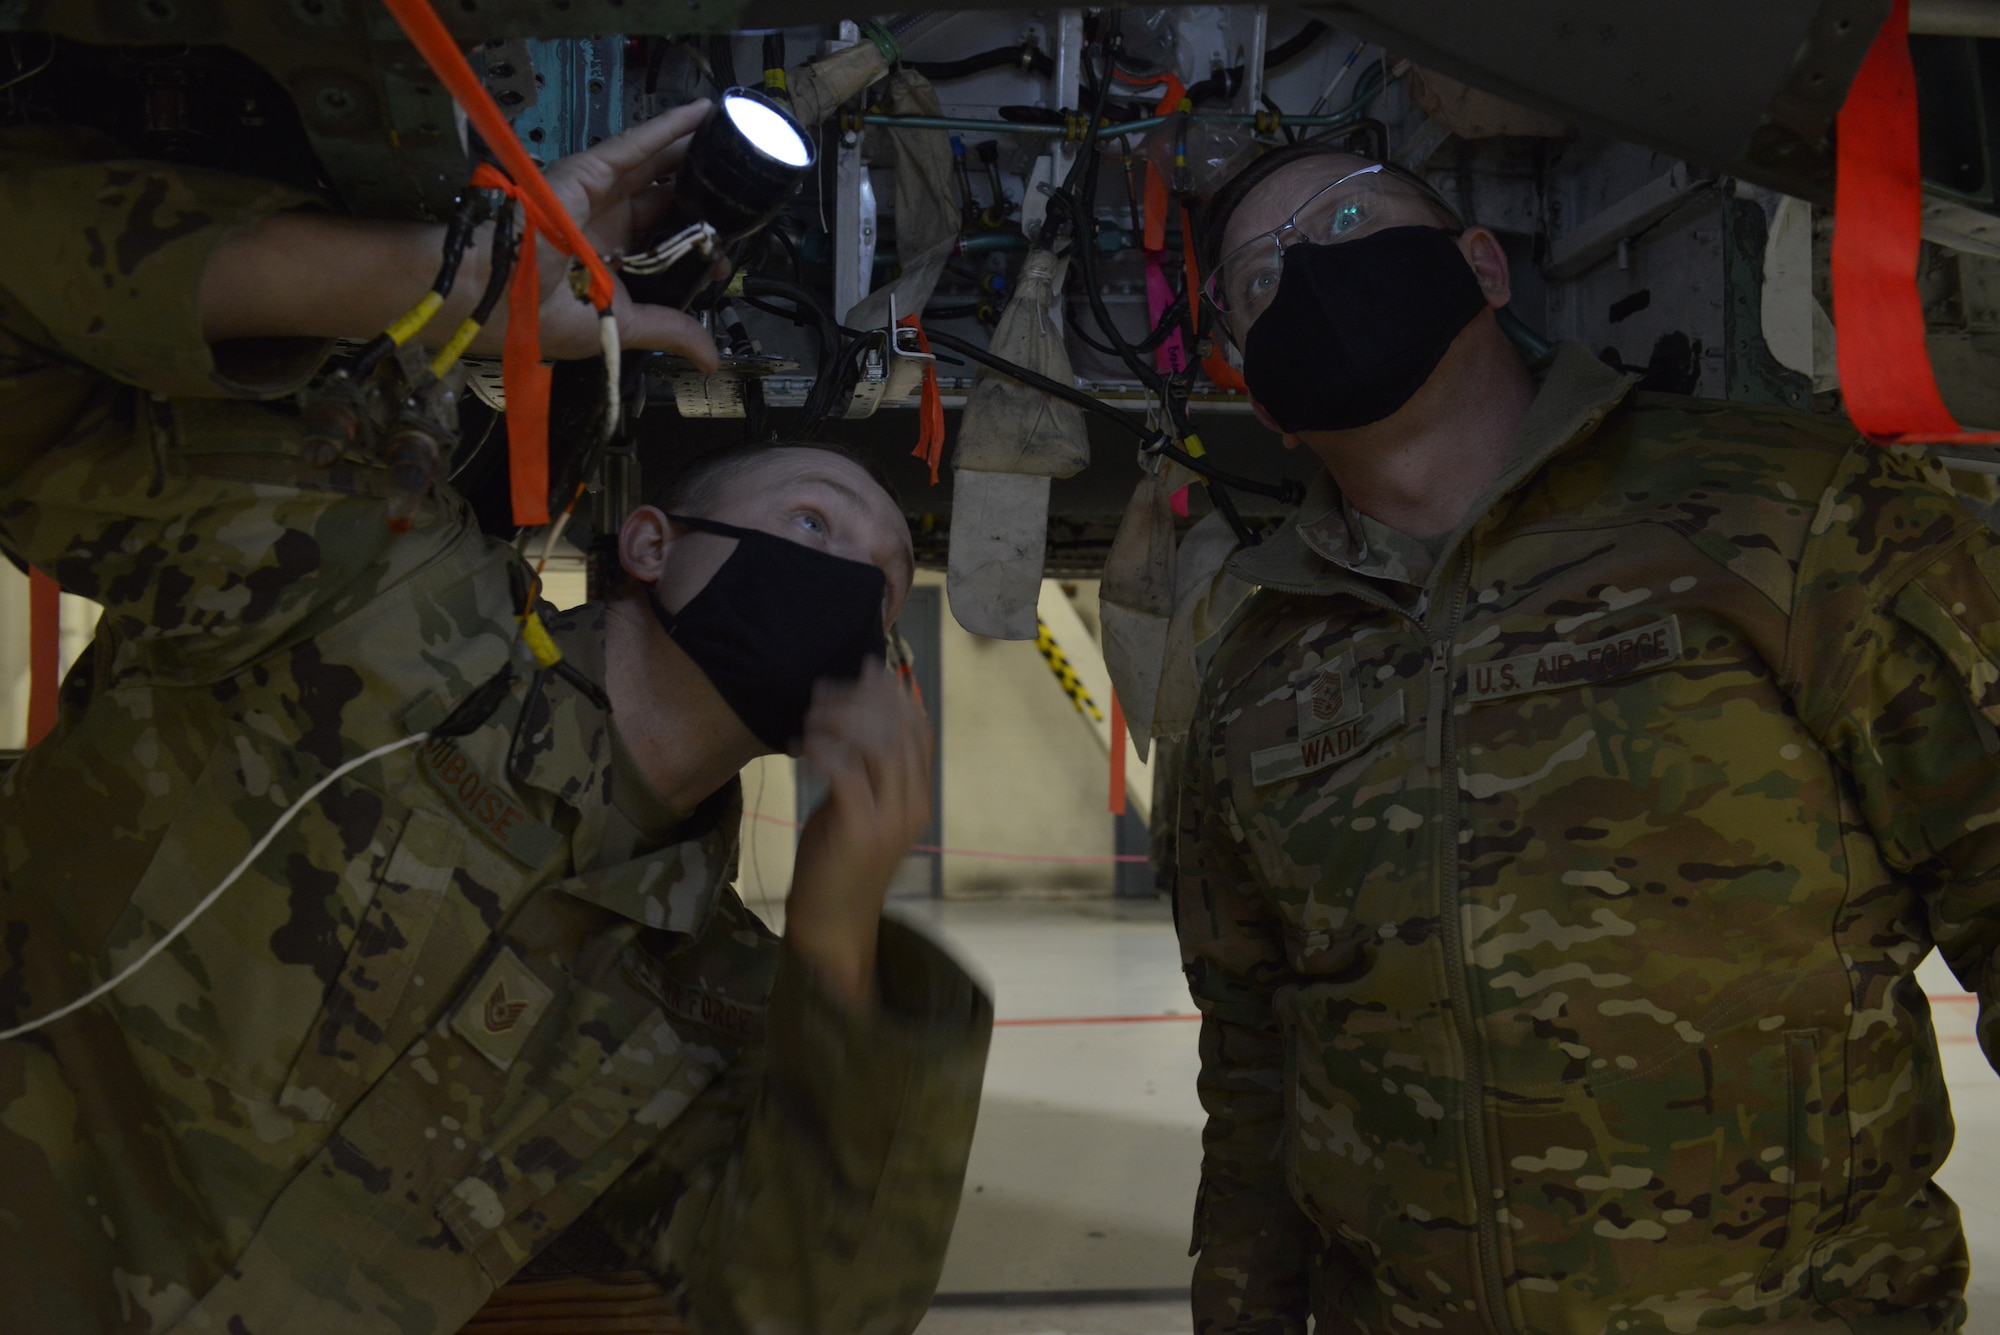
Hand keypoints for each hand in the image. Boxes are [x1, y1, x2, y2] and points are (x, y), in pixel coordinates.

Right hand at [531, 100, 722, 368]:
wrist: (494, 292)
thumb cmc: (540, 315)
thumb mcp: (621, 326)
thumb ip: (669, 330)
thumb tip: (711, 361)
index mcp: (611, 262)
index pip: (665, 245)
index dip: (698, 246)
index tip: (724, 256)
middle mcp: (609, 224)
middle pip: (667, 200)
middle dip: (703, 195)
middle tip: (743, 186)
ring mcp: (600, 194)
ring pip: (657, 166)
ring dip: (693, 151)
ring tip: (733, 137)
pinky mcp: (590, 170)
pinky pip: (636, 145)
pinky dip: (670, 127)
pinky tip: (702, 114)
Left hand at [786, 662, 932, 1010]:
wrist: (832, 926)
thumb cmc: (837, 868)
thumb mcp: (855, 812)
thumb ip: (860, 773)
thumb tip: (844, 726)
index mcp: (917, 800)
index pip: (918, 733)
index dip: (896, 696)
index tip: (871, 670)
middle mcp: (911, 806)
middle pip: (900, 731)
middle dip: (866, 699)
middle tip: (831, 683)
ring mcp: (889, 819)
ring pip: (877, 745)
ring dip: (841, 719)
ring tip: (812, 712)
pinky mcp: (859, 829)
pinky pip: (845, 770)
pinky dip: (822, 748)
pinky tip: (800, 744)